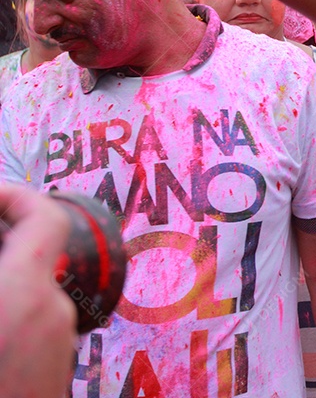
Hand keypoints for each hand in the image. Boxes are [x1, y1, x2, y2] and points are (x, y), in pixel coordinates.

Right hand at [0, 186, 76, 396]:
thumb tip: (1, 256)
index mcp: (24, 293)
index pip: (41, 217)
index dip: (11, 195)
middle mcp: (54, 315)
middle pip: (31, 253)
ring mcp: (57, 347)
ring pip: (29, 290)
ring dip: (0, 277)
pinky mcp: (54, 372)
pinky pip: (30, 325)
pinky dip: (7, 310)